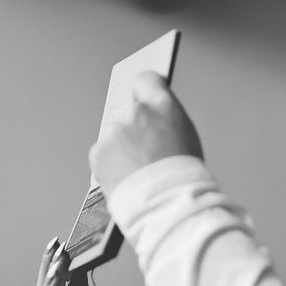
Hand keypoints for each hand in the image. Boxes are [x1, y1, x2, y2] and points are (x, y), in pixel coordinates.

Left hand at [88, 71, 202, 195]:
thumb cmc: (182, 177)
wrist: (166, 205)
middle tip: (150, 153)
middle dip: (135, 130)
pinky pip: (103, 154)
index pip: (147, 80)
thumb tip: (155, 112)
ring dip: (123, 149)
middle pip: (130, 114)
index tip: (146, 99)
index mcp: (162, 105)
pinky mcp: (98, 152)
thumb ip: (166, 117)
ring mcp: (113, 132)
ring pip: (115, 136)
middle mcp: (135, 112)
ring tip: (140, 171)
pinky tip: (128, 177)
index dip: (147, 91)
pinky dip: (112, 165)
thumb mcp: (187, 136)